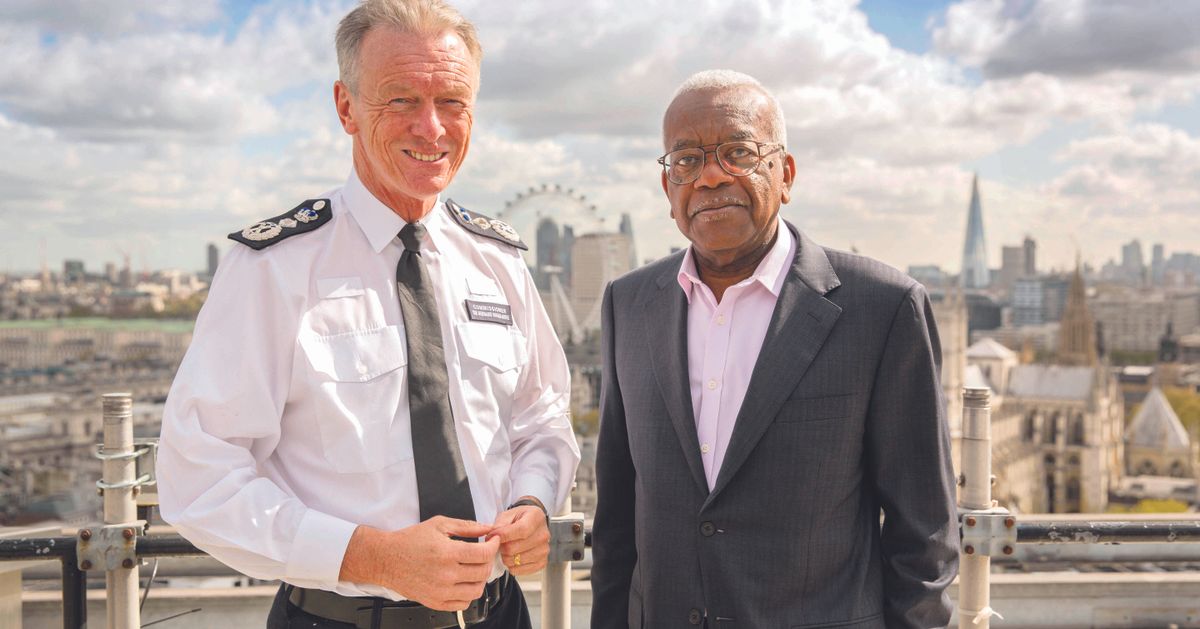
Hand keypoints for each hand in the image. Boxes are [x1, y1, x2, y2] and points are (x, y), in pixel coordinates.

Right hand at [339, 517, 499, 610]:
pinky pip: (463, 604)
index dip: (493, 545)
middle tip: (484, 553)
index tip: (493, 541)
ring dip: (481, 578)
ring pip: (476, 591)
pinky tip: (463, 581)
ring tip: (474, 568)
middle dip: (488, 560)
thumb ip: (466, 526)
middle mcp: (446, 575)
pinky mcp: (435, 602)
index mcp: (448, 553)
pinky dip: (468, 594)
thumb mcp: (439, 525)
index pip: (484, 554)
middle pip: (483, 573)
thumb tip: (487, 527)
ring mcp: (441, 592)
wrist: (386, 559)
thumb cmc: (410, 540)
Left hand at [489, 502, 549, 575]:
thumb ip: (499, 524)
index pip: (521, 530)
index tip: (493, 536)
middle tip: (500, 543)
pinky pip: (520, 570)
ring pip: (516, 560)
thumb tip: (493, 536)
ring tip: (507, 549)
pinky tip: (513, 557)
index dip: (504, 535)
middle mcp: (543, 534)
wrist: (530, 525)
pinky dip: (512, 566)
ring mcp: (544, 550)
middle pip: (515, 548)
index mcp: (536, 517)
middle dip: (501, 547)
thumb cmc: (518, 520)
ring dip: (506, 557)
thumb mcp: (507, 514)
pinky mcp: (542, 562)